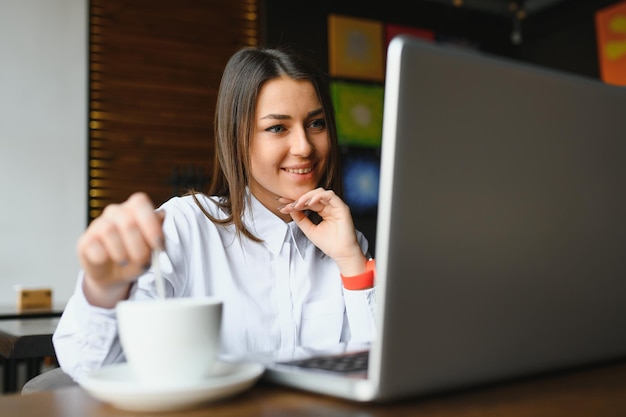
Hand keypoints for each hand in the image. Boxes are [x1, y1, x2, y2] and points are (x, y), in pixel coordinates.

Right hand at [76, 192, 164, 306]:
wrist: (115, 276)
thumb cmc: (136, 258)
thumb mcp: (152, 249)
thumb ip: (157, 234)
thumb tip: (161, 216)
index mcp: (134, 209)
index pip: (140, 202)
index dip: (150, 223)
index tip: (158, 244)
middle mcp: (115, 212)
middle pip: (128, 221)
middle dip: (139, 247)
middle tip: (142, 260)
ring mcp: (98, 225)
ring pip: (109, 231)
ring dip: (121, 252)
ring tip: (124, 262)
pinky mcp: (85, 241)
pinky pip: (93, 245)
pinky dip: (103, 257)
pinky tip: (107, 261)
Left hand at [278, 188, 366, 276]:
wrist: (341, 254)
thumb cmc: (329, 244)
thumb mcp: (309, 230)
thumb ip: (301, 219)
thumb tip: (290, 209)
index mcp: (323, 210)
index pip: (307, 202)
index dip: (294, 201)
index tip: (282, 203)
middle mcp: (329, 206)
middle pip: (312, 196)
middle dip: (298, 199)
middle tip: (288, 204)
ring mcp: (336, 206)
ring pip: (320, 192)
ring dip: (307, 196)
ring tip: (298, 204)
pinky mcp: (342, 207)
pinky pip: (330, 195)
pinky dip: (319, 196)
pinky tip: (309, 202)